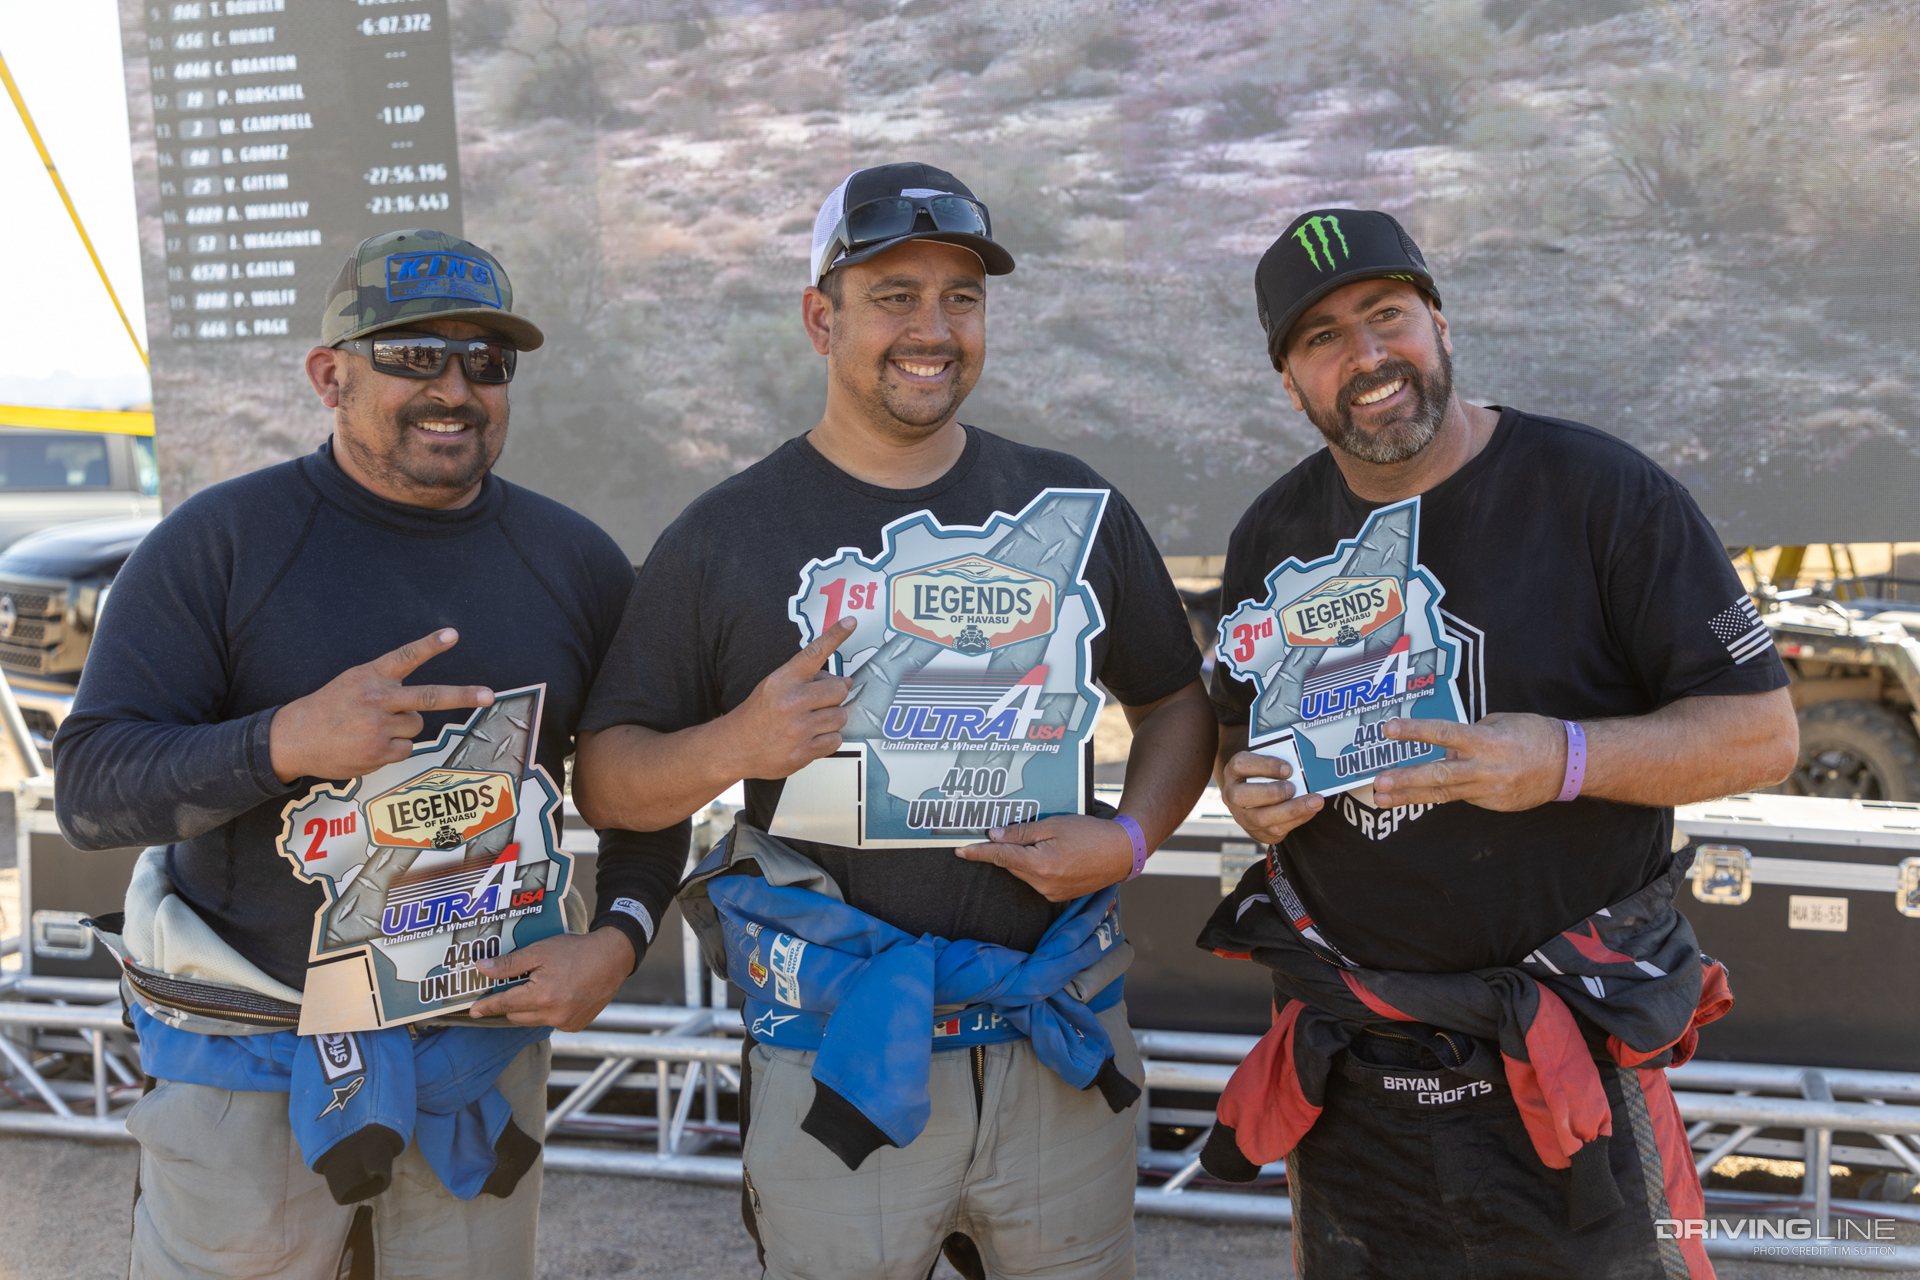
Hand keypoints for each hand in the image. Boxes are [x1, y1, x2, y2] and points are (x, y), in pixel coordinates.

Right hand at [268, 629, 493, 782]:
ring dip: (401, 729)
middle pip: (429, 697)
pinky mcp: (378, 752)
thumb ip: (385, 683)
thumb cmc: (329, 708)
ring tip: (372, 728)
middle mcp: (377, 699)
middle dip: (463, 695)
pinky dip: (393, 749)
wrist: (295, 738)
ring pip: (416, 726)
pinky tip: (369, 745)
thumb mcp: (353, 682)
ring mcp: (379, 727)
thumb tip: (419, 705)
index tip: (452, 634)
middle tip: (488, 694)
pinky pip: (405, 749)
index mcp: (370, 676)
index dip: (430, 645)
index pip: (405, 657)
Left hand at [469, 927, 634, 1030]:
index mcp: (542, 996)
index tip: (473, 1011)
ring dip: (529, 1008)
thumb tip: (482, 968)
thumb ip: (510, 963)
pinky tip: (557, 995)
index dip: (487, 1006)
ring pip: (533, 1021)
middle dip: (511, 1003)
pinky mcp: (576, 1025)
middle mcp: (553, 1015)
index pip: (504, 1004)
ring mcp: (566, 1023)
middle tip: (514, 986)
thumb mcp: (540, 951)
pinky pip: (551, 1022)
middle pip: (516, 1015)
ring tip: (539, 988)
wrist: (612, 958)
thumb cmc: (577, 951)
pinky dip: (548, 1012)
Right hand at [716, 617, 856, 779]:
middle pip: (839, 690)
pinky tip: (810, 738)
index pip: (814, 652)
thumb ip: (807, 681)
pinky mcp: (804, 751)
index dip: (835, 636)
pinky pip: (836, 740)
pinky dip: (827, 740)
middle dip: (834, 697)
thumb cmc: (757, 715)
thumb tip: (846, 682)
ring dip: (831, 720)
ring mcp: (798, 728)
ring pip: (841, 716)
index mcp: (783, 680)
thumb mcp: (774, 687)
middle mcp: (792, 701)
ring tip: (811, 723)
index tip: (850, 622)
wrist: (734, 747)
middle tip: (819, 704)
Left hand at [956, 814, 1133, 901]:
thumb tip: (994, 836)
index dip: (978, 852)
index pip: (1000, 857)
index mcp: (1040, 864)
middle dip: (1003, 851)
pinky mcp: (1058, 897)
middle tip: (996, 833)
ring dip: (1021, 859)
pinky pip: (1036, 880)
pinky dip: (1034, 867)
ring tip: (1037, 841)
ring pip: (1023, 873)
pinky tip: (1047, 854)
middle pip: (1011, 864)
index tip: (960, 850)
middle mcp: (1043, 884)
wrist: (1120, 853)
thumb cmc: (1090, 834)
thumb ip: (1021, 832)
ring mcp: (1051, 893)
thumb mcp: (1054, 825)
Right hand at [1220, 750, 1321, 844]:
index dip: (1265, 766)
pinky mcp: (1256, 831)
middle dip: (1272, 793)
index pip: (1241, 765)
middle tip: (1293, 788)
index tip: (1287, 768)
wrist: (1254, 802)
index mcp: (1233, 772)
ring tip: (1315, 802)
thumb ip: (1278, 764)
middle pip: (1242, 796)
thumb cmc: (1263, 777)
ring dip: (1292, 810)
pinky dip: (1297, 819)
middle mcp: (1232, 794)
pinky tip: (1310, 811)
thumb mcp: (1264, 765)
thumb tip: (1303, 765)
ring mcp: (1242, 815)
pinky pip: (1276, 829)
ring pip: (1261, 818)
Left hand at [1371, 713, 1566, 810]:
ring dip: (1410, 795)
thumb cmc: (1533, 735)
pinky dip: (1449, 791)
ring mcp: (1490, 791)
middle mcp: (1486, 768)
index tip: (1389, 729)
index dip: (1415, 731)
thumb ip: (1468, 735)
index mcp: (1487, 741)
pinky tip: (1433, 789)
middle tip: (1378, 782)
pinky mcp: (1493, 805)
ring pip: (1443, 794)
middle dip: (1406, 779)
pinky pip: (1464, 796)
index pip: (1444, 734)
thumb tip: (1444, 749)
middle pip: (1439, 774)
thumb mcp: (1499, 723)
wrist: (1569, 764)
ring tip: (1383, 798)